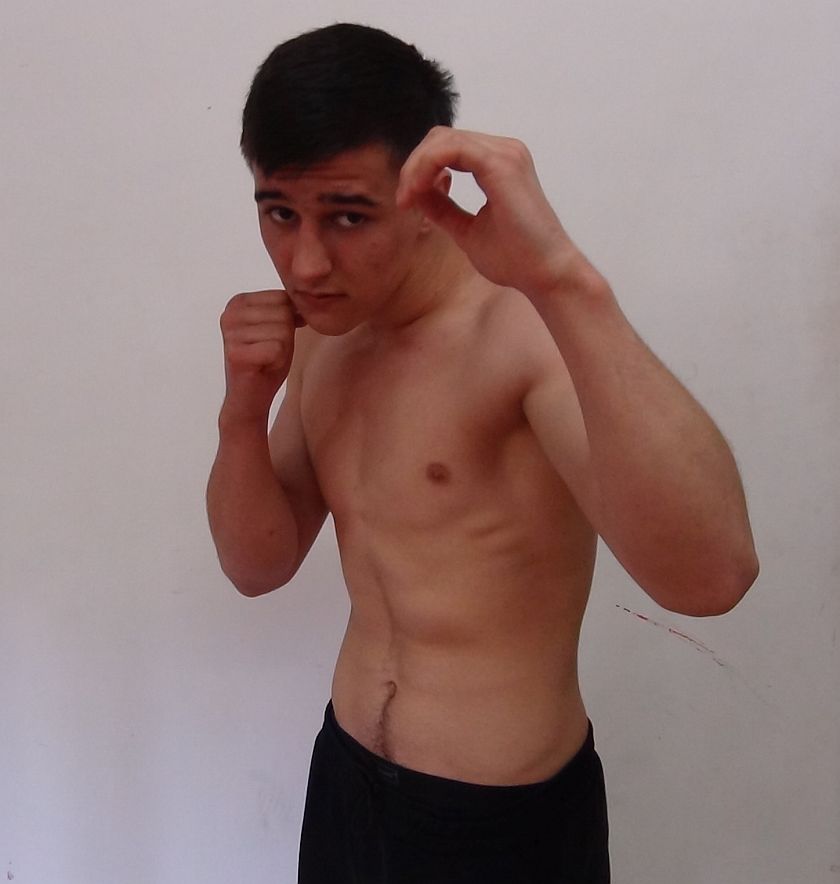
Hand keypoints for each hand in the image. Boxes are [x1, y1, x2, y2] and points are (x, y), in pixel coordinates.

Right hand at [219, 289, 303, 421]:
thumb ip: (287, 307)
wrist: (250, 398)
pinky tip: (264, 367)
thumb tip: (306, 293)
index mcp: (238, 302)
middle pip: (284, 313)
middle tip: (269, 352)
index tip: (271, 338)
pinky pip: (278, 348)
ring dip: (282, 350)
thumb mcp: (280, 327)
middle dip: (285, 337)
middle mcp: (230, 314)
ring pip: (283, 331)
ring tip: (266, 359)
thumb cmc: (267, 361)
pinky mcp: (236, 354)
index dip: (287, 323)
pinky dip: (278, 362)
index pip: (283, 298)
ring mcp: (231, 333)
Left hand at [397, 127, 584, 297]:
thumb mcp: (466, 230)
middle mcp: (504, 152)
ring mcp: (505, 154)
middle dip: (414, 166)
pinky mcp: (502, 164)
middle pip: (442, 138)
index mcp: (498, 164)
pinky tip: (417, 192)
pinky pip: (451, 149)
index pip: (447, 148)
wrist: (545, 274)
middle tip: (403, 200)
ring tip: (408, 199)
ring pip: (443, 139)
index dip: (419, 170)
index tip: (406, 202)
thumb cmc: (515, 258)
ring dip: (416, 167)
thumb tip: (416, 193)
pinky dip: (427, 166)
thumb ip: (443, 208)